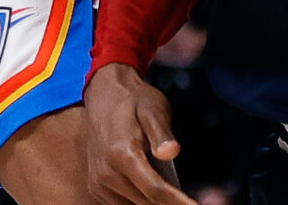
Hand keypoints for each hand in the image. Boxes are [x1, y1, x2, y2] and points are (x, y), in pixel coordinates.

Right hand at [85, 64, 189, 204]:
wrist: (104, 94)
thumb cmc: (133, 100)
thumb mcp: (153, 108)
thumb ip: (161, 132)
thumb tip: (171, 152)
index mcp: (121, 154)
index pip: (156, 191)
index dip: (180, 203)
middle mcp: (106, 173)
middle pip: (147, 203)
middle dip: (171, 204)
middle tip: (190, 200)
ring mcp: (98, 182)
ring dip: (155, 203)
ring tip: (174, 196)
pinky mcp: (96, 187)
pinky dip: (140, 201)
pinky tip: (153, 193)